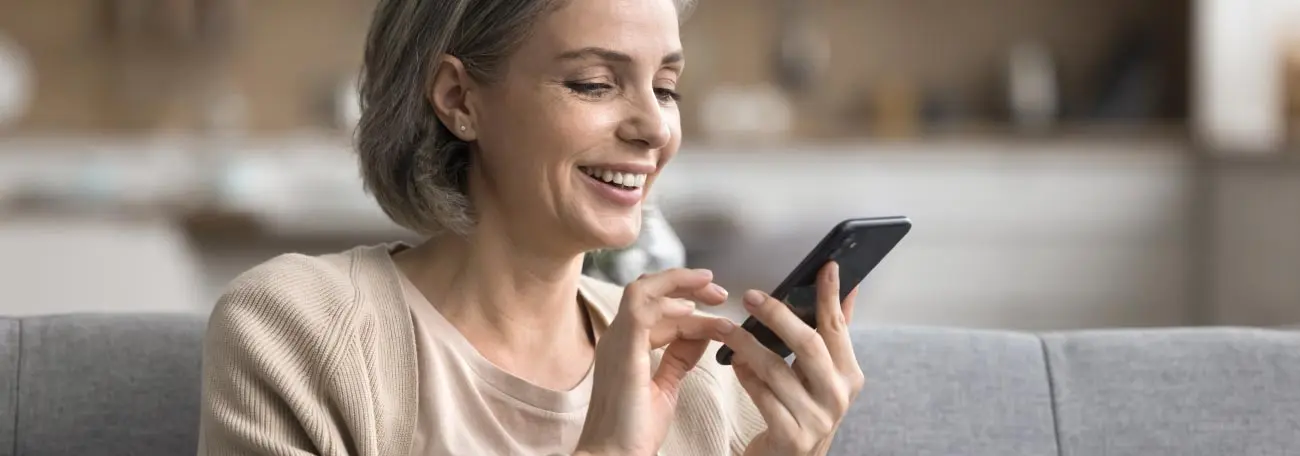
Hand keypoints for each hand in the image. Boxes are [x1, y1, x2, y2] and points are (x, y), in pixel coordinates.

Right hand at [575, 268, 735, 455]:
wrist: (615, 455)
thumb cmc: (633, 431)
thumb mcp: (665, 386)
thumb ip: (680, 358)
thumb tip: (703, 333)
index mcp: (625, 346)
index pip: (657, 310)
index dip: (689, 306)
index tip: (720, 311)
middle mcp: (617, 338)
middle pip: (648, 290)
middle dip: (685, 285)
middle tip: (719, 292)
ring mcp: (617, 341)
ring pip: (644, 290)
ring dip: (681, 286)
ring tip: (713, 292)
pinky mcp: (623, 349)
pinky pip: (642, 308)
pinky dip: (670, 303)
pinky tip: (693, 311)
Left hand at [723, 262, 865, 455]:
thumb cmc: (803, 410)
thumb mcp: (822, 375)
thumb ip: (832, 334)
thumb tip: (846, 288)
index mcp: (849, 375)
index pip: (838, 327)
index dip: (831, 295)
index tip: (826, 266)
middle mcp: (837, 396)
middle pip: (809, 344)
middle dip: (778, 316)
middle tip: (751, 296)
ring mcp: (816, 418)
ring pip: (776, 369)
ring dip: (747, 344)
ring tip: (725, 328)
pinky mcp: (790, 435)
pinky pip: (761, 396)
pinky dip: (745, 376)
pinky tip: (735, 364)